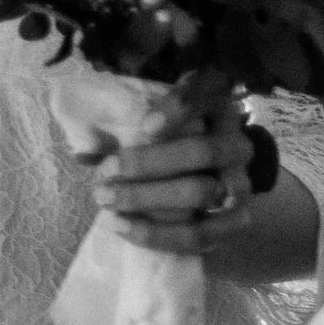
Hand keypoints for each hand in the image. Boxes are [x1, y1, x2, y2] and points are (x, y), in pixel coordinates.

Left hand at [97, 87, 259, 252]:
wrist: (210, 182)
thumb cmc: (167, 143)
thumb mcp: (151, 121)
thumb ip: (121, 124)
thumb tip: (81, 152)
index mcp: (218, 105)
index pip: (210, 91)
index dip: (181, 108)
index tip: (145, 126)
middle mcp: (238, 142)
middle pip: (203, 151)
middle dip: (148, 164)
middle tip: (104, 173)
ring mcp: (242, 183)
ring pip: (202, 194)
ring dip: (148, 199)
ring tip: (106, 201)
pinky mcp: (236, 221)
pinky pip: (199, 233)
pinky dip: (156, 233)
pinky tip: (121, 225)